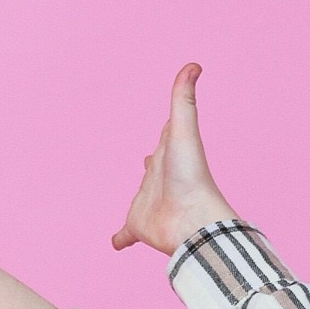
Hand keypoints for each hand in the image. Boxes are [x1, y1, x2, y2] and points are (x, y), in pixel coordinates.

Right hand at [112, 63, 237, 255]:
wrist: (192, 222)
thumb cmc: (191, 177)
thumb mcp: (183, 131)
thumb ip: (183, 99)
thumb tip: (194, 64)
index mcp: (168, 157)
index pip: (167, 140)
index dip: (168, 132)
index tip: (169, 124)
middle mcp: (159, 180)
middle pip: (153, 169)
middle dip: (152, 163)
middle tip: (148, 159)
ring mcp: (149, 203)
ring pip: (141, 199)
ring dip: (139, 199)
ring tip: (138, 199)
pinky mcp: (139, 226)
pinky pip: (126, 234)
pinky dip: (120, 238)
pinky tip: (116, 244)